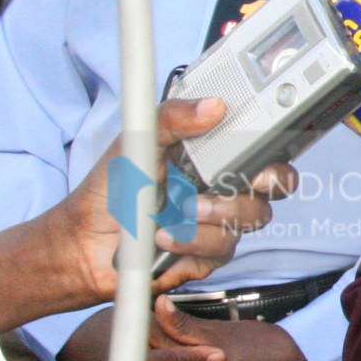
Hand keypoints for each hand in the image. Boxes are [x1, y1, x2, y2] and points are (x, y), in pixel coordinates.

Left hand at [0, 98, 296, 331]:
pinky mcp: (210, 254)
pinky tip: (163, 237)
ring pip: (252, 216)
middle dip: (264, 181)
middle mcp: (222, 187)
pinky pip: (224, 246)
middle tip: (233, 178)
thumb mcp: (136, 141)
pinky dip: (191, 241)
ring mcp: (219, 221)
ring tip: (176, 211)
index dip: (275, 143)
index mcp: (212, 154)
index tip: (266, 142)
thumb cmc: (108, 190)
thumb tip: (212, 106)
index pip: (262, 144)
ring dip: (213, 213)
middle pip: (276, 183)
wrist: (84, 243)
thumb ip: (171, 117)